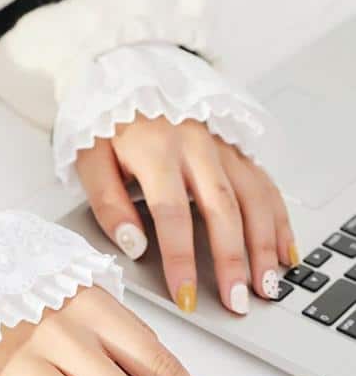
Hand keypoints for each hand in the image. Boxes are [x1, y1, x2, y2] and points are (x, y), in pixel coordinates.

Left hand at [76, 114, 297, 314]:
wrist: (128, 74)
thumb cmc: (107, 121)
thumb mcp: (90, 158)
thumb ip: (108, 202)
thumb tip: (133, 245)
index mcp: (156, 153)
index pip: (172, 216)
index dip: (181, 261)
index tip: (186, 296)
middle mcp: (196, 149)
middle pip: (222, 211)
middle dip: (232, 261)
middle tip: (238, 301)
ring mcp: (220, 147)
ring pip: (252, 199)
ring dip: (263, 245)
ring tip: (267, 284)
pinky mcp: (234, 148)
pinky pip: (264, 184)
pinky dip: (278, 218)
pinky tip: (284, 248)